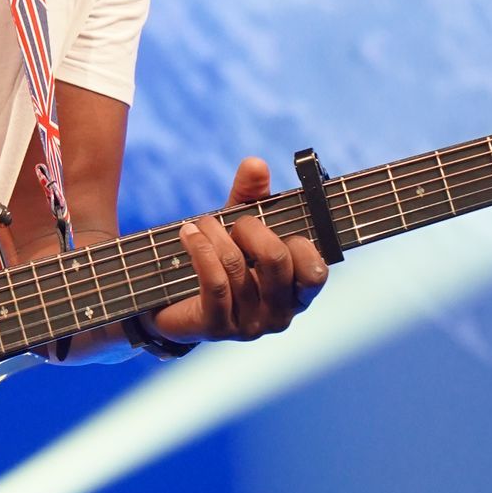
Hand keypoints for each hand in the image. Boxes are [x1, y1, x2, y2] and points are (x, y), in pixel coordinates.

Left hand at [148, 157, 328, 345]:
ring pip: (238, 266)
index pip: (316, 271)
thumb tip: (255, 163)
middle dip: (249, 228)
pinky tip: (188, 234)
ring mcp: (251, 327)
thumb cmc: (221, 262)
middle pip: (275, 259)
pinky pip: (214, 282)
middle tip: (234, 222)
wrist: (175, 303)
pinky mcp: (218, 329)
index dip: (298, 242)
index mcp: (298, 293)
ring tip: (200, 224)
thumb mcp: (240, 226)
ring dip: (215, 234)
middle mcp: (280, 315)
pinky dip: (200, 249)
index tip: (275, 227)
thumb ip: (252, 195)